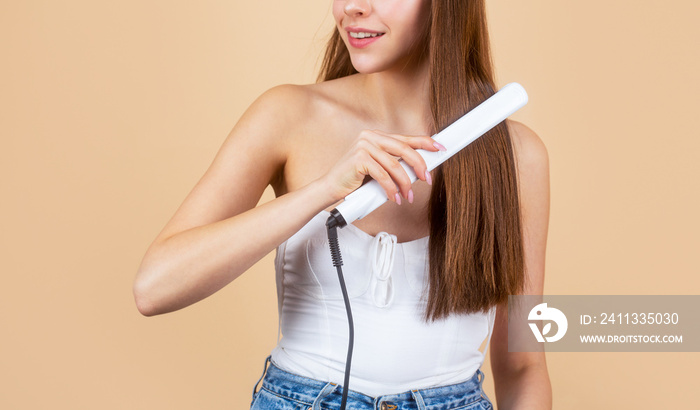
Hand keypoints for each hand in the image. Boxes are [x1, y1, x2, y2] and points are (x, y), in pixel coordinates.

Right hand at [321, 129, 445, 203]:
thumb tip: (420, 168)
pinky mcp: (359, 158)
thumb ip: (394, 164)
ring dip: (405, 184)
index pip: (405, 138)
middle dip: (419, 166)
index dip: (425, 142)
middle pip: (404, 149)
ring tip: (408, 196)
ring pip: (395, 165)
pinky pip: (383, 176)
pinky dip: (391, 189)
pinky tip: (394, 198)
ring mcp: (363, 146)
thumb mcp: (378, 168)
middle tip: (427, 179)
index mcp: (376, 135)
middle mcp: (370, 136)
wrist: (330, 188)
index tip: (440, 147)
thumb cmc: (355, 180)